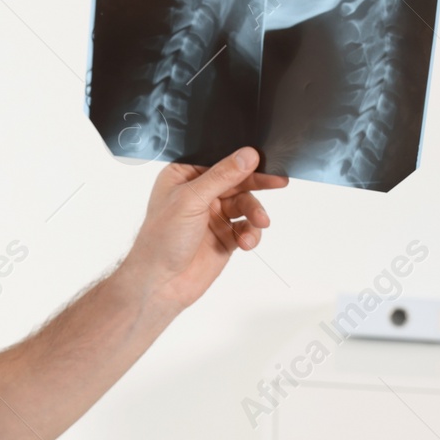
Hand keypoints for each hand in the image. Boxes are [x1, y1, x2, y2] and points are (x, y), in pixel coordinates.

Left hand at [118, 148, 288, 311]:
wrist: (161, 283)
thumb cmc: (161, 239)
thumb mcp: (191, 200)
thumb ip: (222, 177)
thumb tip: (248, 156)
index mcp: (183, 176)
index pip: (217, 159)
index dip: (239, 158)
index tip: (262, 159)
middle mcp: (199, 193)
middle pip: (236, 179)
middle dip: (257, 182)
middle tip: (278, 181)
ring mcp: (213, 215)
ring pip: (245, 203)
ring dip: (255, 211)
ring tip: (260, 222)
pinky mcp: (224, 236)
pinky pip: (247, 227)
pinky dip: (251, 233)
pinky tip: (247, 241)